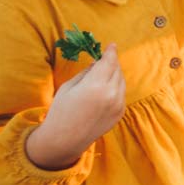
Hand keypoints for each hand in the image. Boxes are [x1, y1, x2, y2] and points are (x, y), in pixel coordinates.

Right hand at [26, 44, 125, 169]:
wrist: (65, 140)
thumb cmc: (61, 110)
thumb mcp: (69, 86)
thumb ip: (86, 72)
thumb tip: (98, 62)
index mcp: (96, 86)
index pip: (109, 62)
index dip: (111, 52)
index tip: (112, 45)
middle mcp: (112, 94)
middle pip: (117, 70)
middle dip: (111, 63)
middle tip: (104, 60)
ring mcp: (118, 105)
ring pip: (122, 81)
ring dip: (114, 75)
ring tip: (102, 75)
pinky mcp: (121, 113)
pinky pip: (122, 93)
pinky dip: (116, 88)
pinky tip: (104, 90)